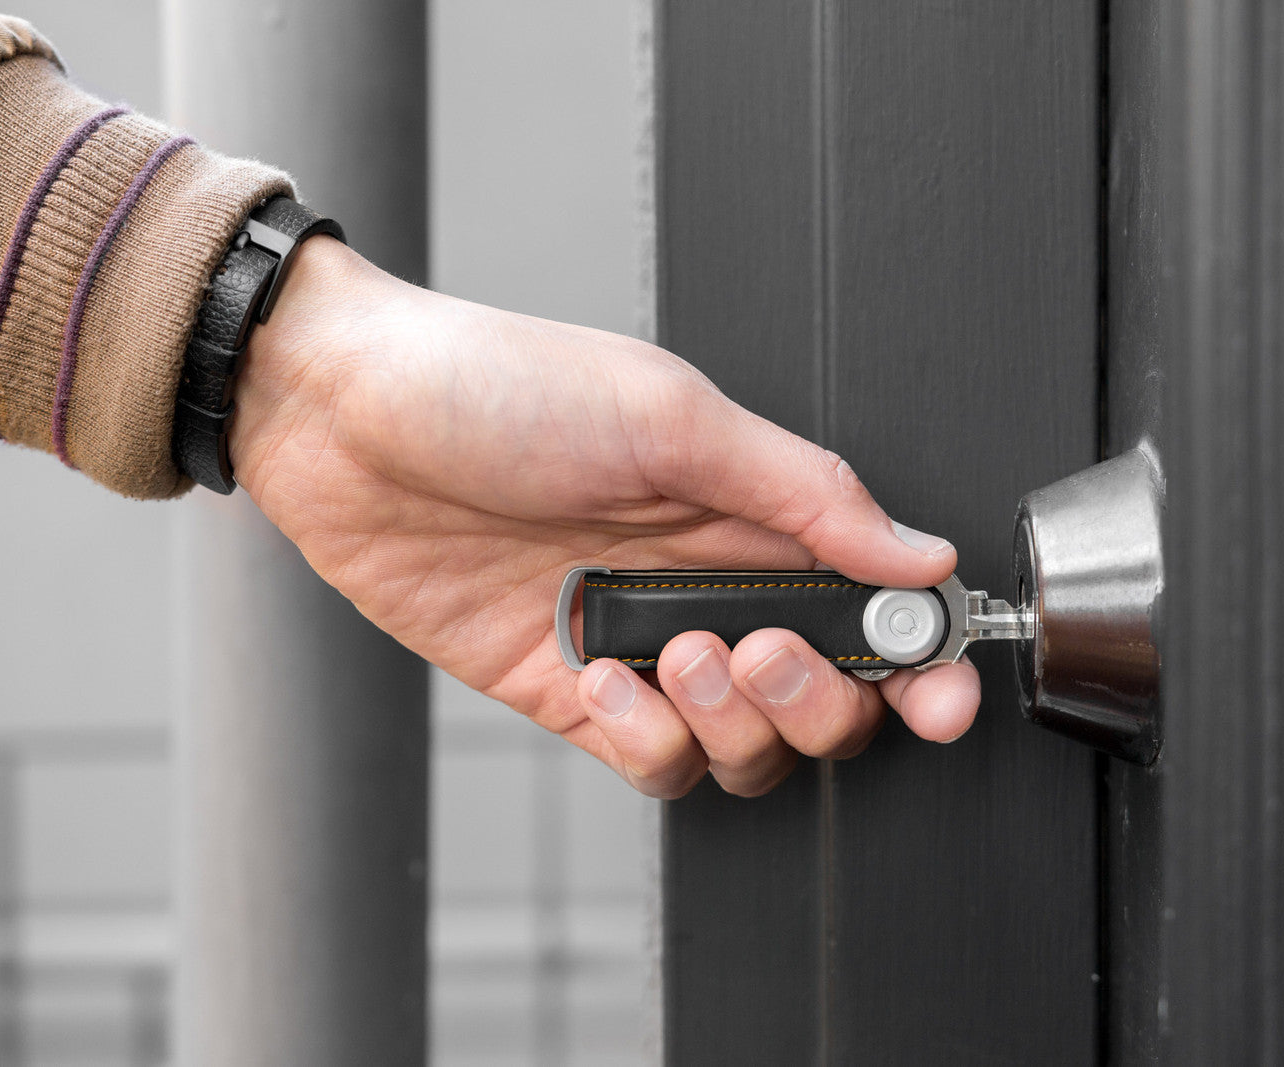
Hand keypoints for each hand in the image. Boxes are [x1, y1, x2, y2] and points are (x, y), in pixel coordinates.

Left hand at [228, 237, 980, 797]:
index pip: (872, 605)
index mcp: (752, 511)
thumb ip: (804, 493)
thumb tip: (920, 553)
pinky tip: (600, 681)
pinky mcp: (571, 692)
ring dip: (734, 720)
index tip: (938, 691)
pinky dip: (646, 739)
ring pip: (745, 744)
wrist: (345, 417)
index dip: (921, 661)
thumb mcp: (668, 415)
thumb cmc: (495, 385)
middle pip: (826, 697)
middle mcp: (709, 584)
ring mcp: (642, 645)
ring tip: (674, 651)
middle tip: (766, 649)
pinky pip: (650, 760)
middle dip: (820, 698)